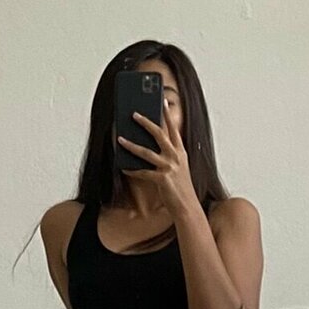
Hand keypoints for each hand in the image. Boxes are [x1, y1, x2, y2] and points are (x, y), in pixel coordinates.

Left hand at [117, 100, 196, 215]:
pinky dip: (132, 170)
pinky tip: (123, 167)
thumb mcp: (178, 168)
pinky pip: (142, 172)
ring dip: (131, 144)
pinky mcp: (162, 178)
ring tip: (120, 138)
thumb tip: (148, 144)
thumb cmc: (180, 187)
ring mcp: (170, 167)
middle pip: (159, 134)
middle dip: (146, 122)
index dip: (168, 115)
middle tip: (134, 114)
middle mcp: (176, 157)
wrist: (187, 206)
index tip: (162, 102)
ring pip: (146, 151)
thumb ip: (168, 155)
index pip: (174, 129)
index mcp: (181, 152)